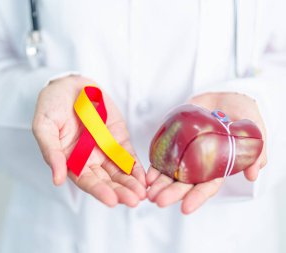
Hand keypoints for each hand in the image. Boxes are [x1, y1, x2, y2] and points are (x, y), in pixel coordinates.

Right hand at [32, 75, 145, 206]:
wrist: (69, 85)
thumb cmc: (51, 106)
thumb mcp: (44, 126)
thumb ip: (51, 152)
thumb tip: (56, 179)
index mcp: (70, 161)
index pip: (86, 181)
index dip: (99, 191)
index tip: (111, 200)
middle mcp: (89, 160)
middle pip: (107, 180)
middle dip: (120, 191)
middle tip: (133, 200)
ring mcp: (105, 149)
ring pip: (120, 171)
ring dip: (131, 183)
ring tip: (142, 193)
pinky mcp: (118, 138)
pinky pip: (128, 155)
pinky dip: (136, 167)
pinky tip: (144, 178)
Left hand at [147, 92, 266, 213]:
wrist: (224, 96)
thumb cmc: (242, 114)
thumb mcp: (255, 129)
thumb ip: (256, 150)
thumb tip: (252, 174)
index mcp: (219, 166)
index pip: (208, 185)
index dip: (198, 197)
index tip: (185, 208)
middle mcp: (201, 163)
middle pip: (186, 182)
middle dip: (172, 193)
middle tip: (159, 201)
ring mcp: (187, 153)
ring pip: (172, 172)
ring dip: (160, 184)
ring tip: (149, 193)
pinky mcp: (176, 141)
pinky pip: (163, 156)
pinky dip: (155, 166)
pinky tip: (147, 176)